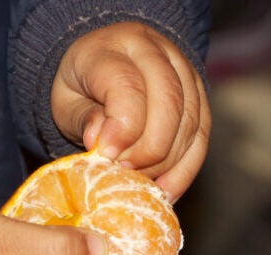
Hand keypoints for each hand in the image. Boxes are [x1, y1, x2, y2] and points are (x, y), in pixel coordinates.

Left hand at [51, 21, 210, 202]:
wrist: (108, 68)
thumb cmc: (83, 88)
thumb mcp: (68, 101)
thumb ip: (84, 119)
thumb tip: (100, 142)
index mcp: (114, 46)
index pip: (127, 84)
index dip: (122, 127)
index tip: (107, 156)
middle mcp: (156, 51)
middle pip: (168, 103)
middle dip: (148, 150)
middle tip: (124, 172)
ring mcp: (185, 71)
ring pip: (190, 123)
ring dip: (166, 163)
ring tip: (139, 183)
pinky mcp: (200, 96)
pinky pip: (202, 138)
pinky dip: (185, 171)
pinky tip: (166, 192)